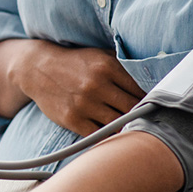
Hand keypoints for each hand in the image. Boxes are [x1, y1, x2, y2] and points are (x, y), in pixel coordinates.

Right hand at [9, 41, 143, 135]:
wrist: (37, 69)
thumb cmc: (74, 63)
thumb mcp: (99, 55)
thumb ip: (124, 64)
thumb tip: (153, 77)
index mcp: (107, 67)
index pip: (141, 89)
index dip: (150, 100)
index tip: (155, 106)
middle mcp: (97, 85)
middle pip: (133, 109)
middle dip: (142, 116)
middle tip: (149, 121)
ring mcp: (84, 104)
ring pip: (118, 124)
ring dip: (127, 128)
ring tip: (133, 129)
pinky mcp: (72, 119)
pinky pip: (99, 135)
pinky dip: (109, 136)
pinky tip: (114, 134)